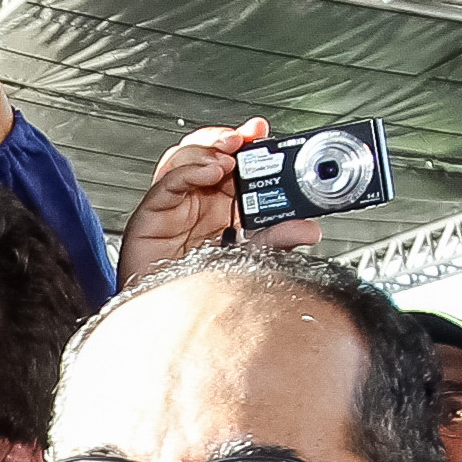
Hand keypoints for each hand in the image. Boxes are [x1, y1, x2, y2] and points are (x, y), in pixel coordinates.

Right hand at [116, 119, 324, 279]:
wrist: (169, 326)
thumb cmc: (197, 295)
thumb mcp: (250, 262)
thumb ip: (277, 241)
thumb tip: (310, 229)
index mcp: (222, 211)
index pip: (236, 167)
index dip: (249, 147)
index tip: (265, 136)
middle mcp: (197, 204)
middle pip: (208, 154)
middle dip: (228, 139)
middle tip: (250, 137)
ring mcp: (174, 207)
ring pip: (185, 159)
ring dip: (208, 149)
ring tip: (230, 156)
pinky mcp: (152, 215)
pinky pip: (168, 182)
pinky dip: (189, 170)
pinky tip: (208, 172)